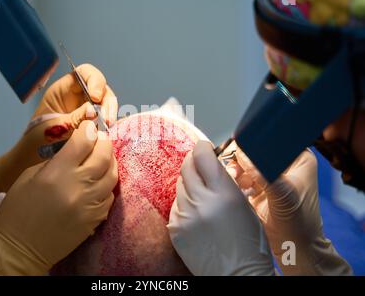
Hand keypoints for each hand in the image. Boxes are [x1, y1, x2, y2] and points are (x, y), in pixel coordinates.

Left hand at [0, 63, 117, 199]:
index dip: (95, 80)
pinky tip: (109, 134)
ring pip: (106, 105)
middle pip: (101, 89)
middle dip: (107, 102)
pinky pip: (105, 120)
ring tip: (108, 128)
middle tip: (107, 120)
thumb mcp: (56, 129)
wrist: (31, 164)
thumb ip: (76, 118)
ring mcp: (87, 111)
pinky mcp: (94, 126)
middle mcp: (77, 97)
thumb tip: (96, 111)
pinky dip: (110, 126)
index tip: (96, 97)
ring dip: (110, 114)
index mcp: (63, 91)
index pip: (84, 74)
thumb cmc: (37, 143)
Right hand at [0, 121, 117, 274]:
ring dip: (110, 162)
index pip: (83, 141)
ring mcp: (90, 205)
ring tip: (103, 157)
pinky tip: (100, 181)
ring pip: (112, 175)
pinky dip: (108, 185)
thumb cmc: (16, 211)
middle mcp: (78, 186)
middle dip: (103, 142)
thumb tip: (74, 151)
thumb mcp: (28, 177)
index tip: (89, 127)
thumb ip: (55, 161)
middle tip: (100, 139)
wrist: (19, 250)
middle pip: (103, 155)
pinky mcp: (95, 220)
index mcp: (57, 173)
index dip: (88, 130)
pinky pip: (110, 196)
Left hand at [167, 141, 274, 275]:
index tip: (204, 148)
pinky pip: (175, 206)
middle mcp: (202, 202)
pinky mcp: (175, 229)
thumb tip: (213, 165)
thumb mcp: (245, 206)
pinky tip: (196, 212)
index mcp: (224, 193)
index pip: (202, 156)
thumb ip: (226, 183)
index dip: (202, 148)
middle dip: (193, 162)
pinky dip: (184, 204)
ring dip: (189, 184)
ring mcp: (185, 216)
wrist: (237, 275)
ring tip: (202, 193)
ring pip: (180, 186)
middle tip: (199, 164)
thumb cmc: (249, 244)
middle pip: (187, 167)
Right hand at [229, 145, 351, 274]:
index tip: (239, 146)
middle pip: (255, 149)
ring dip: (235, 168)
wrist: (293, 248)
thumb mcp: (284, 195)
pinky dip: (233, 180)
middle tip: (233, 166)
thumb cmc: (300, 223)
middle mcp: (282, 164)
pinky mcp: (255, 187)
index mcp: (297, 159)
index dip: (255, 141)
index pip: (273, 140)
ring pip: (244, 162)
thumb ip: (263, 174)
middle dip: (241, 157)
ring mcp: (268, 175)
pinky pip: (239, 176)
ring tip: (232, 178)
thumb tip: (242, 155)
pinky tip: (235, 187)